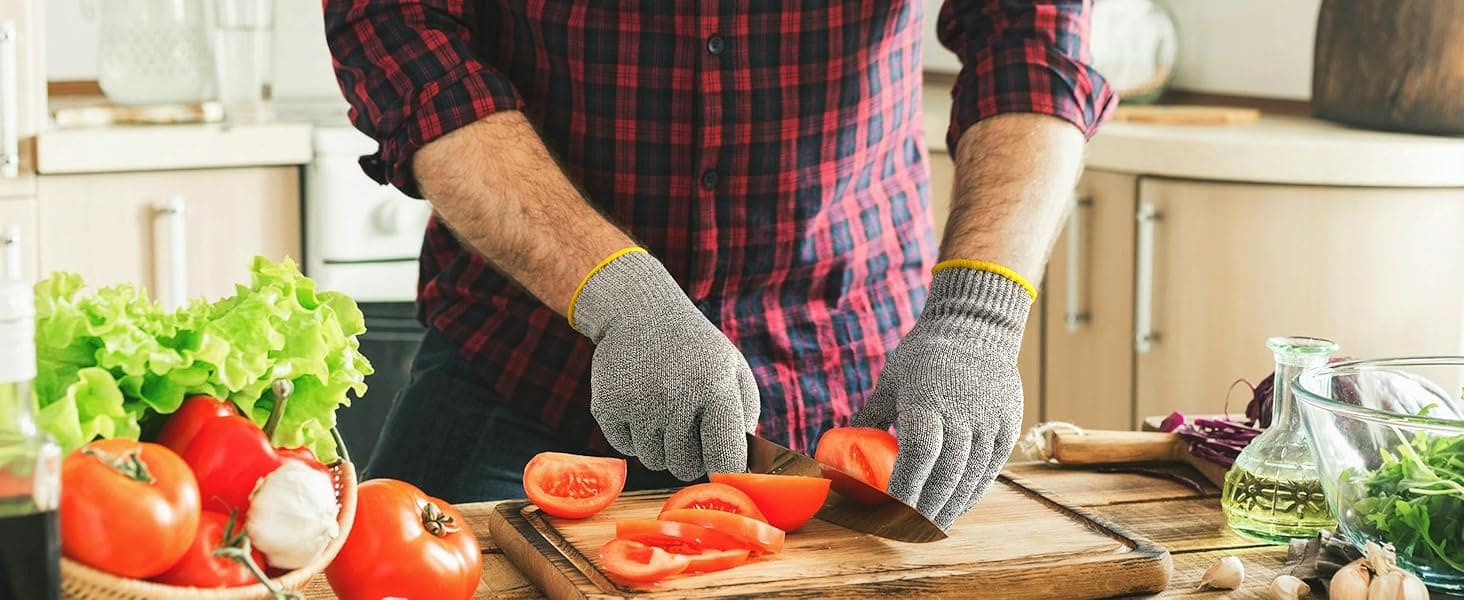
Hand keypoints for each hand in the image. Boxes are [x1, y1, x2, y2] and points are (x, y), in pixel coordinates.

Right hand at [571, 249, 760, 480]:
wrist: (639, 312)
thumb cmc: (695, 349)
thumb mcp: (732, 369)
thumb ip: (744, 417)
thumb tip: (739, 466)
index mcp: (716, 389)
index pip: (726, 459)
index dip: (725, 470)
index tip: (721, 465)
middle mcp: (676, 398)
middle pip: (685, 468)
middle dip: (689, 456)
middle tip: (686, 427)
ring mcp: (638, 404)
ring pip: (654, 461)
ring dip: (660, 445)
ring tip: (662, 410)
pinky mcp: (607, 407)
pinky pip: (626, 448)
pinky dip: (633, 435)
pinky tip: (639, 404)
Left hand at [853, 265, 1030, 528]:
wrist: (975, 325)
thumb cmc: (923, 355)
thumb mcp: (891, 381)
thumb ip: (871, 417)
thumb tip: (841, 448)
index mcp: (927, 404)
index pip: (918, 458)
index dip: (907, 489)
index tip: (892, 512)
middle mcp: (962, 416)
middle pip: (946, 476)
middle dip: (927, 509)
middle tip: (910, 530)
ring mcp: (989, 422)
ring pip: (971, 477)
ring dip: (952, 507)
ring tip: (934, 526)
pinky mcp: (1007, 425)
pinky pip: (991, 468)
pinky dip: (974, 491)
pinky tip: (958, 504)